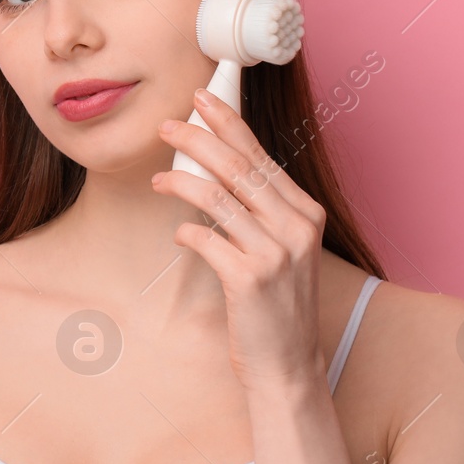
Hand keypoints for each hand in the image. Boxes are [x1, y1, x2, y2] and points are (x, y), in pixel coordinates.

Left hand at [150, 88, 327, 392]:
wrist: (287, 364)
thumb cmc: (275, 304)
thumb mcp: (278, 249)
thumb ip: (255, 211)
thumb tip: (212, 169)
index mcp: (305, 213)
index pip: (261, 156)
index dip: (229, 123)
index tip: (203, 99)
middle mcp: (296, 226)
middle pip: (238, 167)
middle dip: (197, 139)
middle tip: (166, 125)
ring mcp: (276, 252)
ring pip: (217, 196)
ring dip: (180, 182)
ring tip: (157, 179)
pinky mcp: (250, 278)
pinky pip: (206, 238)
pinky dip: (187, 232)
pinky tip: (179, 235)